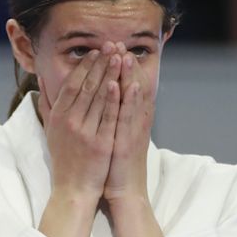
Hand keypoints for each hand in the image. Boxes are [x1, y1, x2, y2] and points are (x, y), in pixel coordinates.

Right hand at [41, 50, 121, 205]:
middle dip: (100, 63)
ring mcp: (85, 132)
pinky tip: (121, 83)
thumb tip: (41, 81)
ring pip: (99, 97)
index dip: (85, 66)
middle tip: (110, 45)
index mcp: (58, 117)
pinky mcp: (100, 143)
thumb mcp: (50, 130)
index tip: (95, 51)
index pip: (72, 85)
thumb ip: (47, 105)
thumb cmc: (64, 160)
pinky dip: (115, 99)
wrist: (73, 189)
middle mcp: (70, 122)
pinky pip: (108, 117)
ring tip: (119, 56)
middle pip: (87, 86)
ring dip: (110, 74)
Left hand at [102, 45, 151, 205]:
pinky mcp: (128, 142)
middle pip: (132, 88)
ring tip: (125, 55)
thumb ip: (108, 118)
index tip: (114, 50)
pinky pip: (128, 117)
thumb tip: (102, 104)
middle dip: (125, 66)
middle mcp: (135, 122)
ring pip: (133, 99)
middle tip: (120, 44)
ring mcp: (133, 131)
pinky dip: (128, 100)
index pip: (127, 88)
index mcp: (130, 120)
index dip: (121, 69)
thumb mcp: (113, 137)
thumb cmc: (114, 165)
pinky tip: (126, 84)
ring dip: (129, 76)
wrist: (125, 192)